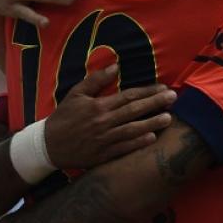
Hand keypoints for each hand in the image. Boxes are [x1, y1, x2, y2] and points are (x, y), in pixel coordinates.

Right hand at [46, 65, 175, 168]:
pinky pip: (124, 148)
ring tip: (169, 118)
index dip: (147, 92)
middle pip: (134, 111)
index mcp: (98, 106)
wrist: (48, 145)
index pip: (128, 96)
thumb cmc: (64, 117)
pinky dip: (138, 143)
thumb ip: (96, 80)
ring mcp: (104, 139)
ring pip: (132, 130)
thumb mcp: (76, 94)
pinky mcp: (103, 155)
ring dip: (152, 123)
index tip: (163, 88)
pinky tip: (152, 137)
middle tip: (173, 98)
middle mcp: (104, 122)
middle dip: (155, 104)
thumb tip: (116, 66)